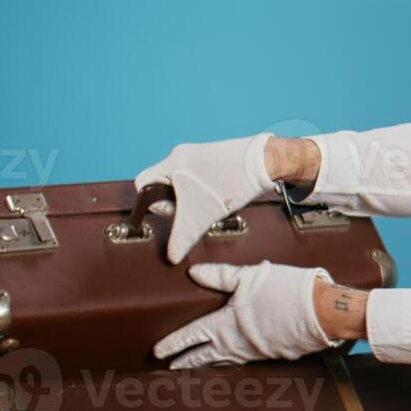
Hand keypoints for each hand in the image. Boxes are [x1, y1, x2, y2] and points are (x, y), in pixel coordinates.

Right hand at [135, 134, 276, 263]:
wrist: (267, 162)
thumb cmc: (234, 182)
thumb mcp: (204, 215)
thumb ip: (184, 236)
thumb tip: (172, 256)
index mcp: (172, 162)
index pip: (143, 184)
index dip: (152, 203)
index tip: (173, 212)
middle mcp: (182, 155)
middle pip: (163, 185)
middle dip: (175, 203)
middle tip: (194, 210)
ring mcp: (198, 154)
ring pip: (182, 183)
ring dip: (191, 198)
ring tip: (209, 204)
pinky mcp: (213, 157)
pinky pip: (197, 177)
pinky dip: (203, 190)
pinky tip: (219, 197)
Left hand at [154, 262, 338, 369]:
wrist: (323, 312)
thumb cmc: (287, 292)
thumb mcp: (250, 276)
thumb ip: (221, 276)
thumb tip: (194, 273)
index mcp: (226, 325)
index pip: (191, 336)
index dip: (173, 344)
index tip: (158, 352)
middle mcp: (237, 343)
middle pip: (205, 356)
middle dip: (187, 361)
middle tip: (172, 368)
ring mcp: (256, 352)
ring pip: (225, 361)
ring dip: (209, 364)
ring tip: (199, 366)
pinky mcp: (273, 354)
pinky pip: (245, 360)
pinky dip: (233, 361)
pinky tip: (235, 358)